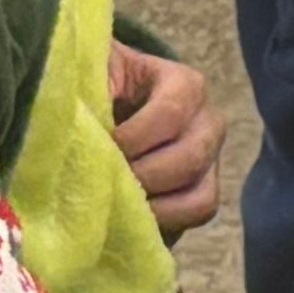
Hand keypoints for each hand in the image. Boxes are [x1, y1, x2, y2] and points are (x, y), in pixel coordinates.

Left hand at [112, 43, 224, 236]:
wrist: (114, 105)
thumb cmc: (103, 86)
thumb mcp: (97, 71)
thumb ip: (93, 83)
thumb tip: (82, 114)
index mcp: (185, 84)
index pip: (170, 113)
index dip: (132, 137)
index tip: (98, 145)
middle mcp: (209, 121)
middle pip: (188, 158)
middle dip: (141, 175)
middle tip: (105, 180)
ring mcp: (211, 159)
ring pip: (200, 193)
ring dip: (156, 204)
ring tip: (119, 200)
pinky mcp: (205, 191)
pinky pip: (199, 213)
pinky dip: (167, 220)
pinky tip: (133, 216)